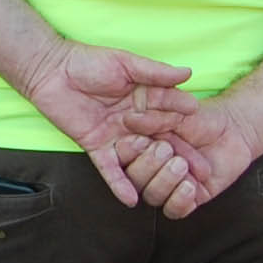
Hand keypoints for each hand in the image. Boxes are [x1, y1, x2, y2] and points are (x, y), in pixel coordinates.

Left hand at [15, 40, 202, 206]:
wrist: (51, 70)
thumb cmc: (88, 61)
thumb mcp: (125, 64)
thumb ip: (155, 72)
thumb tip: (188, 73)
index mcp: (144, 99)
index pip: (170, 112)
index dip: (188, 123)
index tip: (212, 133)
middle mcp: (134, 121)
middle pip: (161, 139)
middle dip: (181, 155)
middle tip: (203, 171)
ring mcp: (116, 136)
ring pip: (140, 157)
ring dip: (156, 172)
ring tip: (175, 188)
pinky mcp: (96, 147)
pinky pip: (109, 168)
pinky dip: (119, 184)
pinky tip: (132, 200)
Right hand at [112, 97, 262, 220]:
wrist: (232, 130)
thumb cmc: (200, 119)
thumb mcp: (175, 114)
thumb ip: (153, 118)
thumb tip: (128, 119)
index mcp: (138, 149)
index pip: (120, 158)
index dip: (126, 154)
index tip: (138, 141)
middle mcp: (149, 171)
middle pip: (134, 180)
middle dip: (147, 166)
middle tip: (166, 149)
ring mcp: (167, 186)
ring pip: (152, 196)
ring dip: (164, 181)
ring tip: (182, 164)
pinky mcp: (188, 199)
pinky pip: (174, 211)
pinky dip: (179, 200)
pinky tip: (191, 185)